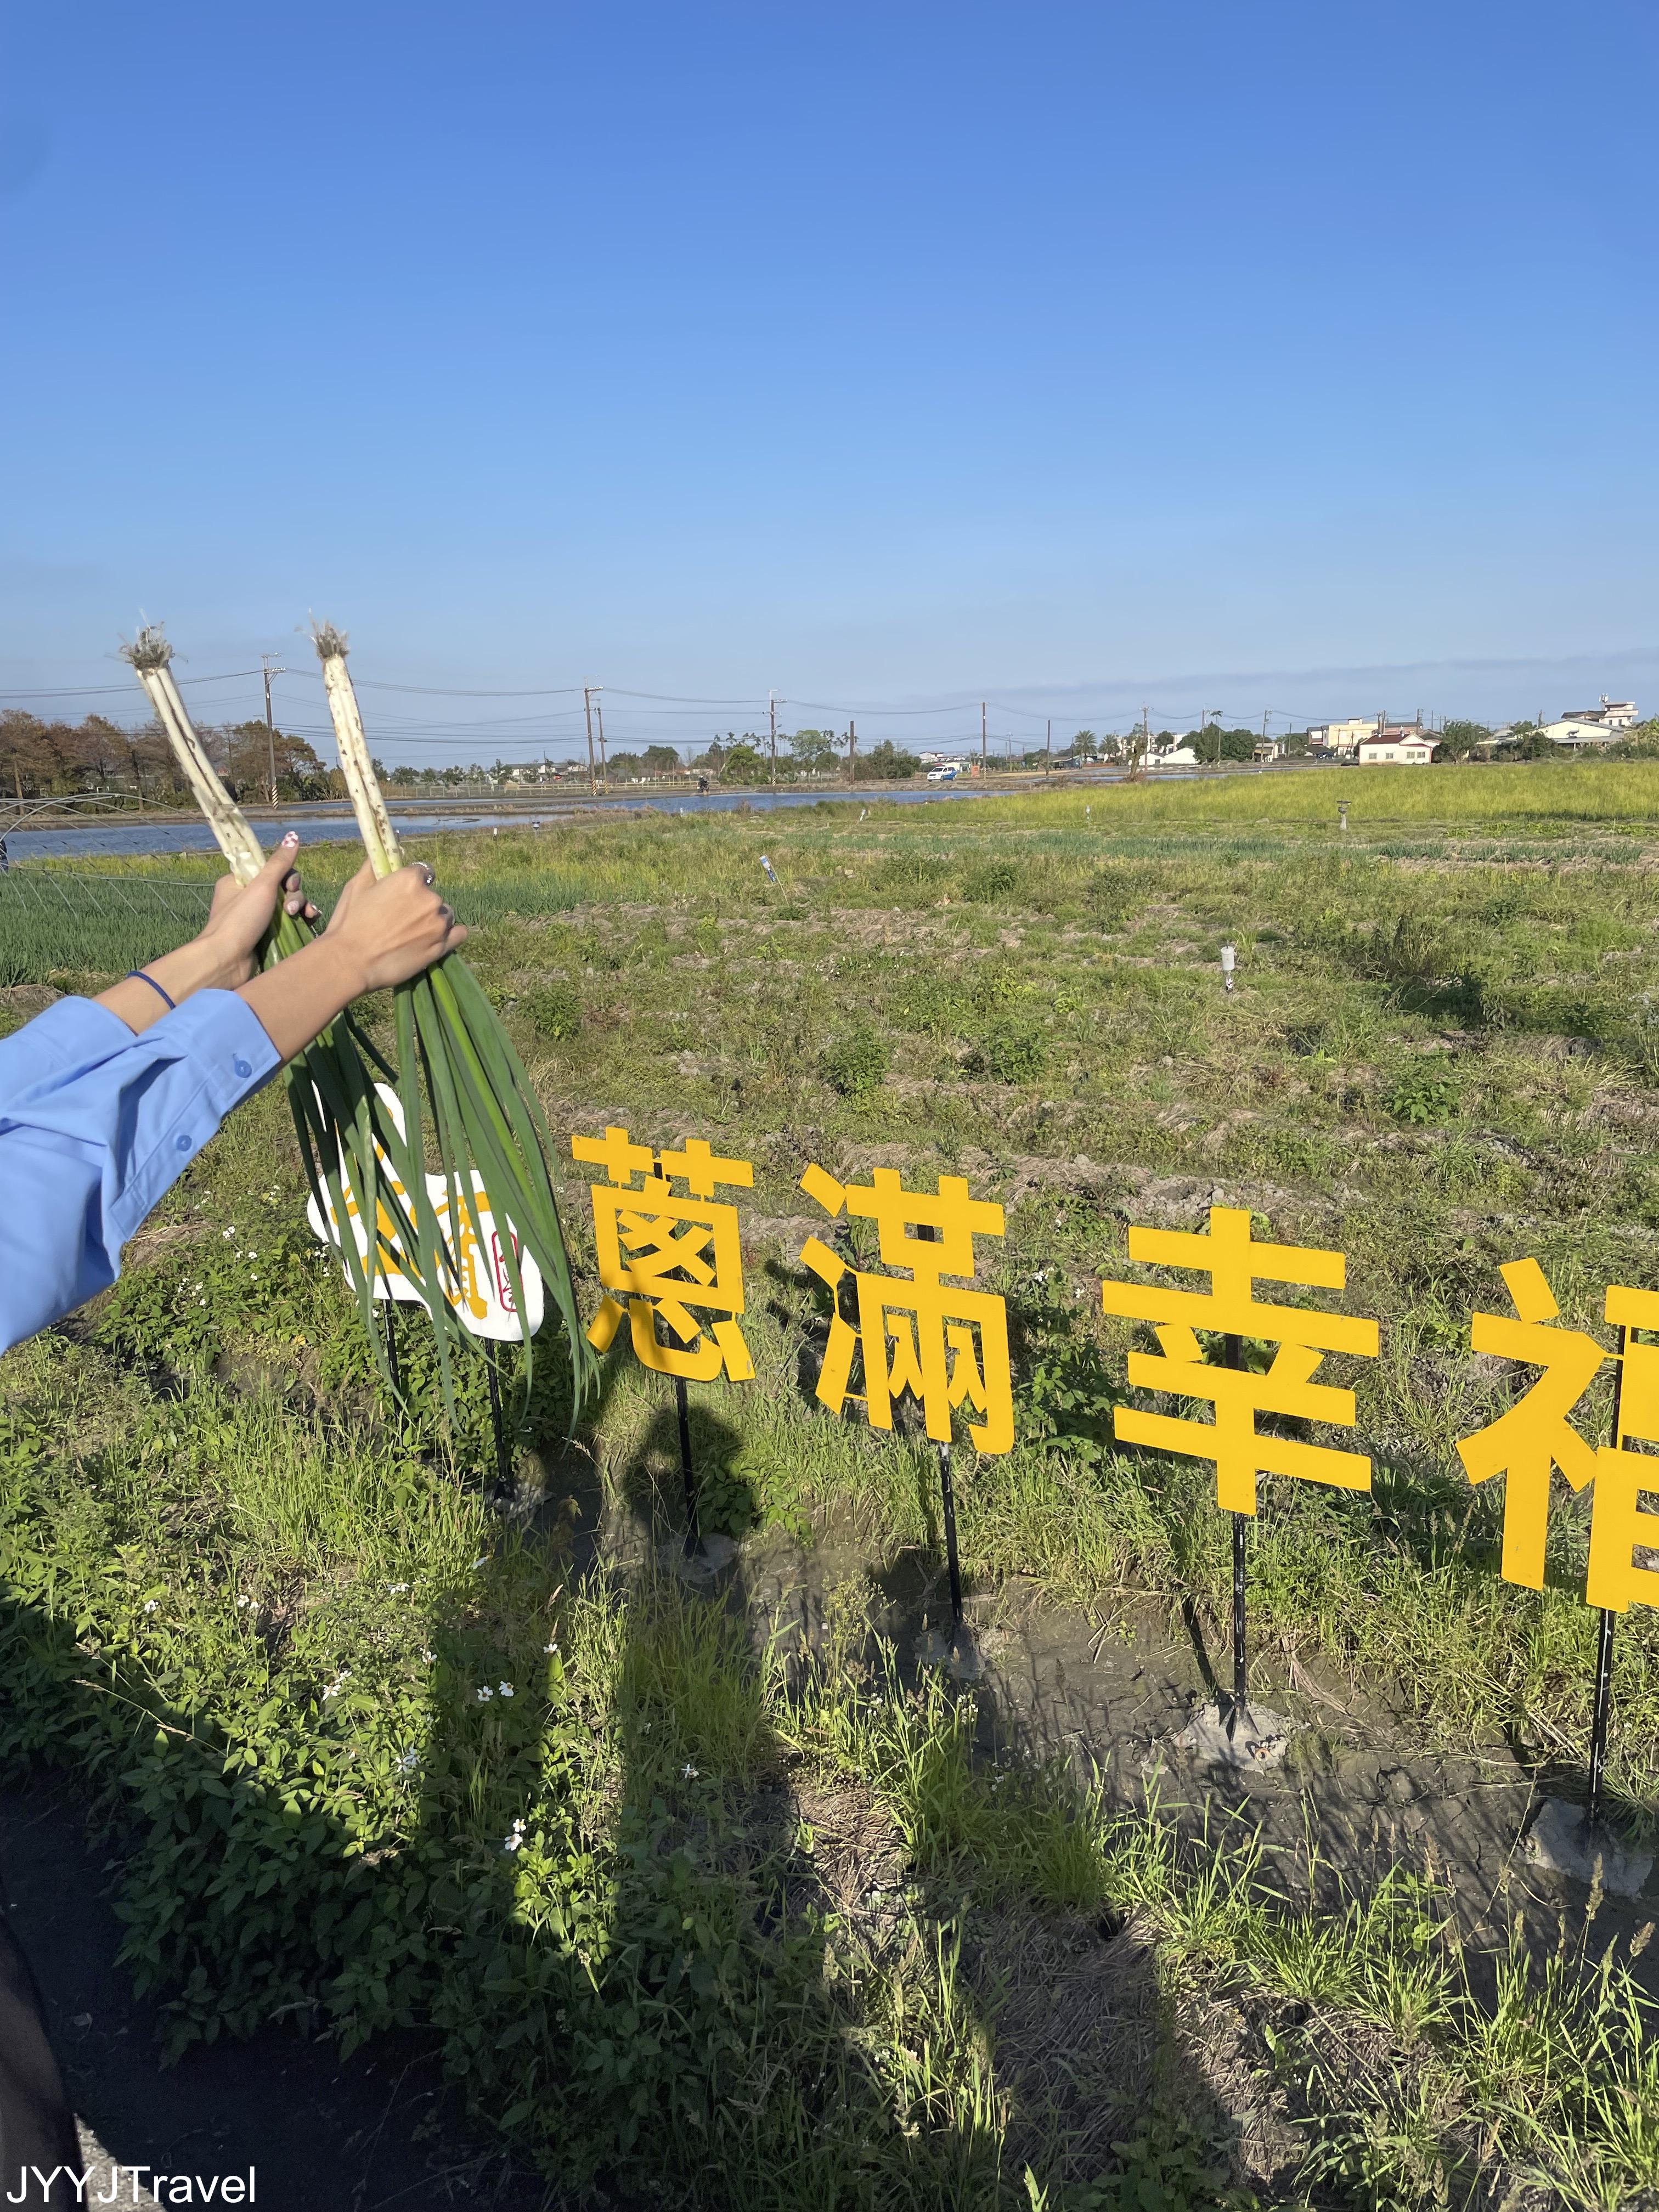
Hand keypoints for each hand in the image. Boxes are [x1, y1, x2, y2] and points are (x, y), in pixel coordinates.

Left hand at [197, 833, 320, 986]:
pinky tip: (309, 922)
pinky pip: (287, 922)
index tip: (289, 885)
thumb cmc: (240, 920)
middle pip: (282, 887)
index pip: (270, 870)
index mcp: (238, 883)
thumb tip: (293, 836)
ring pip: (287, 905)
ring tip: (301, 917)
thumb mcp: (261, 886)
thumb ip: (280, 863)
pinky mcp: (264, 936)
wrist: (227, 962)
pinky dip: (299, 920)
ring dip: (299, 907)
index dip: (286, 875)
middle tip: (292, 908)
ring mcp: (256, 919)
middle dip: (294, 895)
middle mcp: (246, 899)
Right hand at [324, 859, 467, 993]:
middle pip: (433, 896)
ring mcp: (438, 923)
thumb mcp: (356, 886)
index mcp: (410, 880)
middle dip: (420, 904)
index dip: (411, 883)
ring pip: (445, 915)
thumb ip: (374, 866)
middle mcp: (430, 898)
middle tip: (401, 920)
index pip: (422, 872)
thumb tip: (384, 852)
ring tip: (412, 934)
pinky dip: (451, 935)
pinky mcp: (442, 946)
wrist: (350, 962)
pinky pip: (459, 934)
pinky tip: (437, 938)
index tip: (402, 895)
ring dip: (433, 920)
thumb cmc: (349, 923)